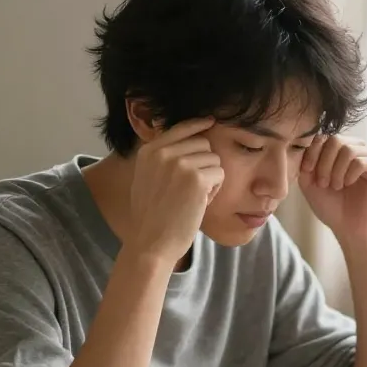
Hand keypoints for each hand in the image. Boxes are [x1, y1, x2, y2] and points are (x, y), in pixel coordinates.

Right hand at [129, 117, 223, 264]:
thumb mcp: (146, 178)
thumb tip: (186, 137)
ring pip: (214, 159)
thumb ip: (161, 158)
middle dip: (204, 163)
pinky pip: (220, 174)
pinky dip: (215, 190)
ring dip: (211, 178)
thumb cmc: (152, 217)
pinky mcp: (198, 179)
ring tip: (193, 198)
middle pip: (203, 142)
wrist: (151, 243)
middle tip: (191, 189)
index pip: (181, 127)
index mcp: (149, 151)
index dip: (198, 125)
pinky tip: (200, 204)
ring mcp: (181, 165)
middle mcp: (164, 153)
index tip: (210, 122)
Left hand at [298, 135, 366, 240]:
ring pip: (349, 149)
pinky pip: (362, 161)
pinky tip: (348, 184)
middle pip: (336, 139)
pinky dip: (351, 174)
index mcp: (339, 149)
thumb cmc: (330, 206)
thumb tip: (309, 142)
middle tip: (323, 183)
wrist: (349, 228)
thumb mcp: (309, 182)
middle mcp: (356, 148)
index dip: (312, 152)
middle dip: (324, 162)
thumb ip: (305, 161)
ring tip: (335, 186)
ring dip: (337, 170)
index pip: (323, 136)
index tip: (307, 172)